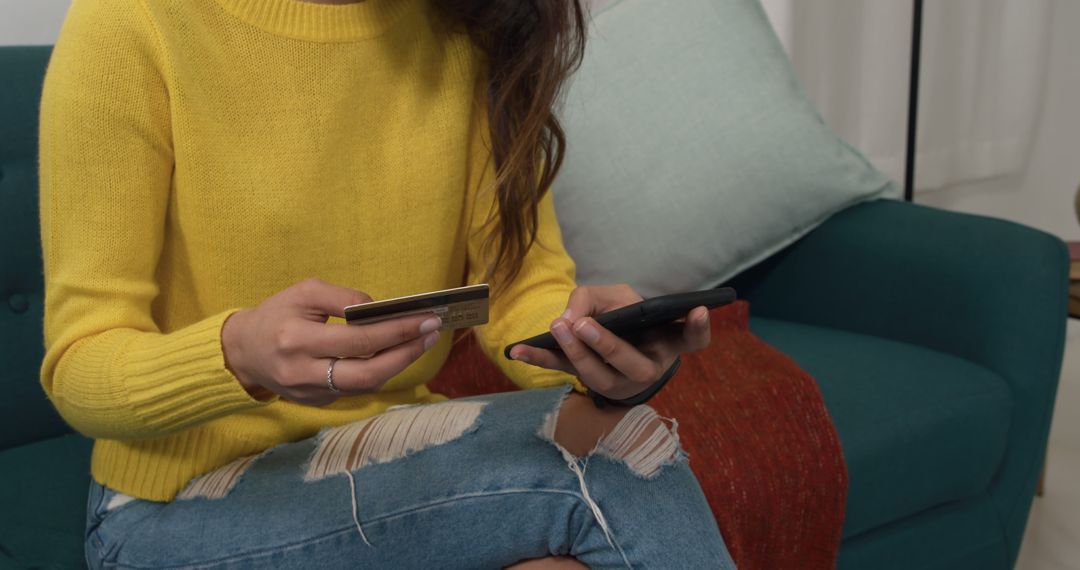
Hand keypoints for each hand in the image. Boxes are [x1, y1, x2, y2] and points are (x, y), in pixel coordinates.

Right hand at [222, 278, 441, 405]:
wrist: (244, 352)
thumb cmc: (278, 315)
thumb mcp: (305, 292)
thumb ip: (343, 298)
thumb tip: (380, 310)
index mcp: (297, 340)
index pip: (360, 339)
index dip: (397, 330)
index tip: (425, 318)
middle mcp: (304, 373)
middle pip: (369, 373)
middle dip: (406, 353)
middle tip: (431, 333)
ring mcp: (311, 394)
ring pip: (367, 386)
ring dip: (398, 364)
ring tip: (419, 342)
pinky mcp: (317, 404)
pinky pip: (356, 390)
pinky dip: (378, 372)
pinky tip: (393, 355)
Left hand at [508, 284, 710, 399]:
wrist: (610, 339)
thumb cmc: (625, 317)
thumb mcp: (618, 296)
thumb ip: (595, 298)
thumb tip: (570, 318)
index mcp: (666, 345)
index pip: (692, 339)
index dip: (698, 328)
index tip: (700, 310)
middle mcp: (646, 369)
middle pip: (630, 365)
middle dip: (605, 346)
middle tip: (582, 325)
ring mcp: (614, 380)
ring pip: (596, 376)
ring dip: (573, 352)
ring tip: (556, 328)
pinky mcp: (583, 378)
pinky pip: (561, 371)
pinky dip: (538, 360)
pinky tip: (516, 351)